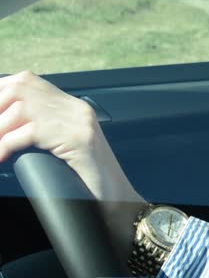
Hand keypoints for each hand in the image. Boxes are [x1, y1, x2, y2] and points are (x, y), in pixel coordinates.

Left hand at [0, 71, 142, 204]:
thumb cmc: (86, 186)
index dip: (0, 93)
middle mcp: (77, 109)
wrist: (120, 205)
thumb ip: (40, 134)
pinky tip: (2, 157)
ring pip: (23, 108)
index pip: (27, 82)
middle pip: (22, 87)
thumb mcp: (60, 150)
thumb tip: (4, 128)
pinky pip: (33, 132)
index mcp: (71, 108)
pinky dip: (7, 144)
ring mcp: (81, 122)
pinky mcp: (80, 139)